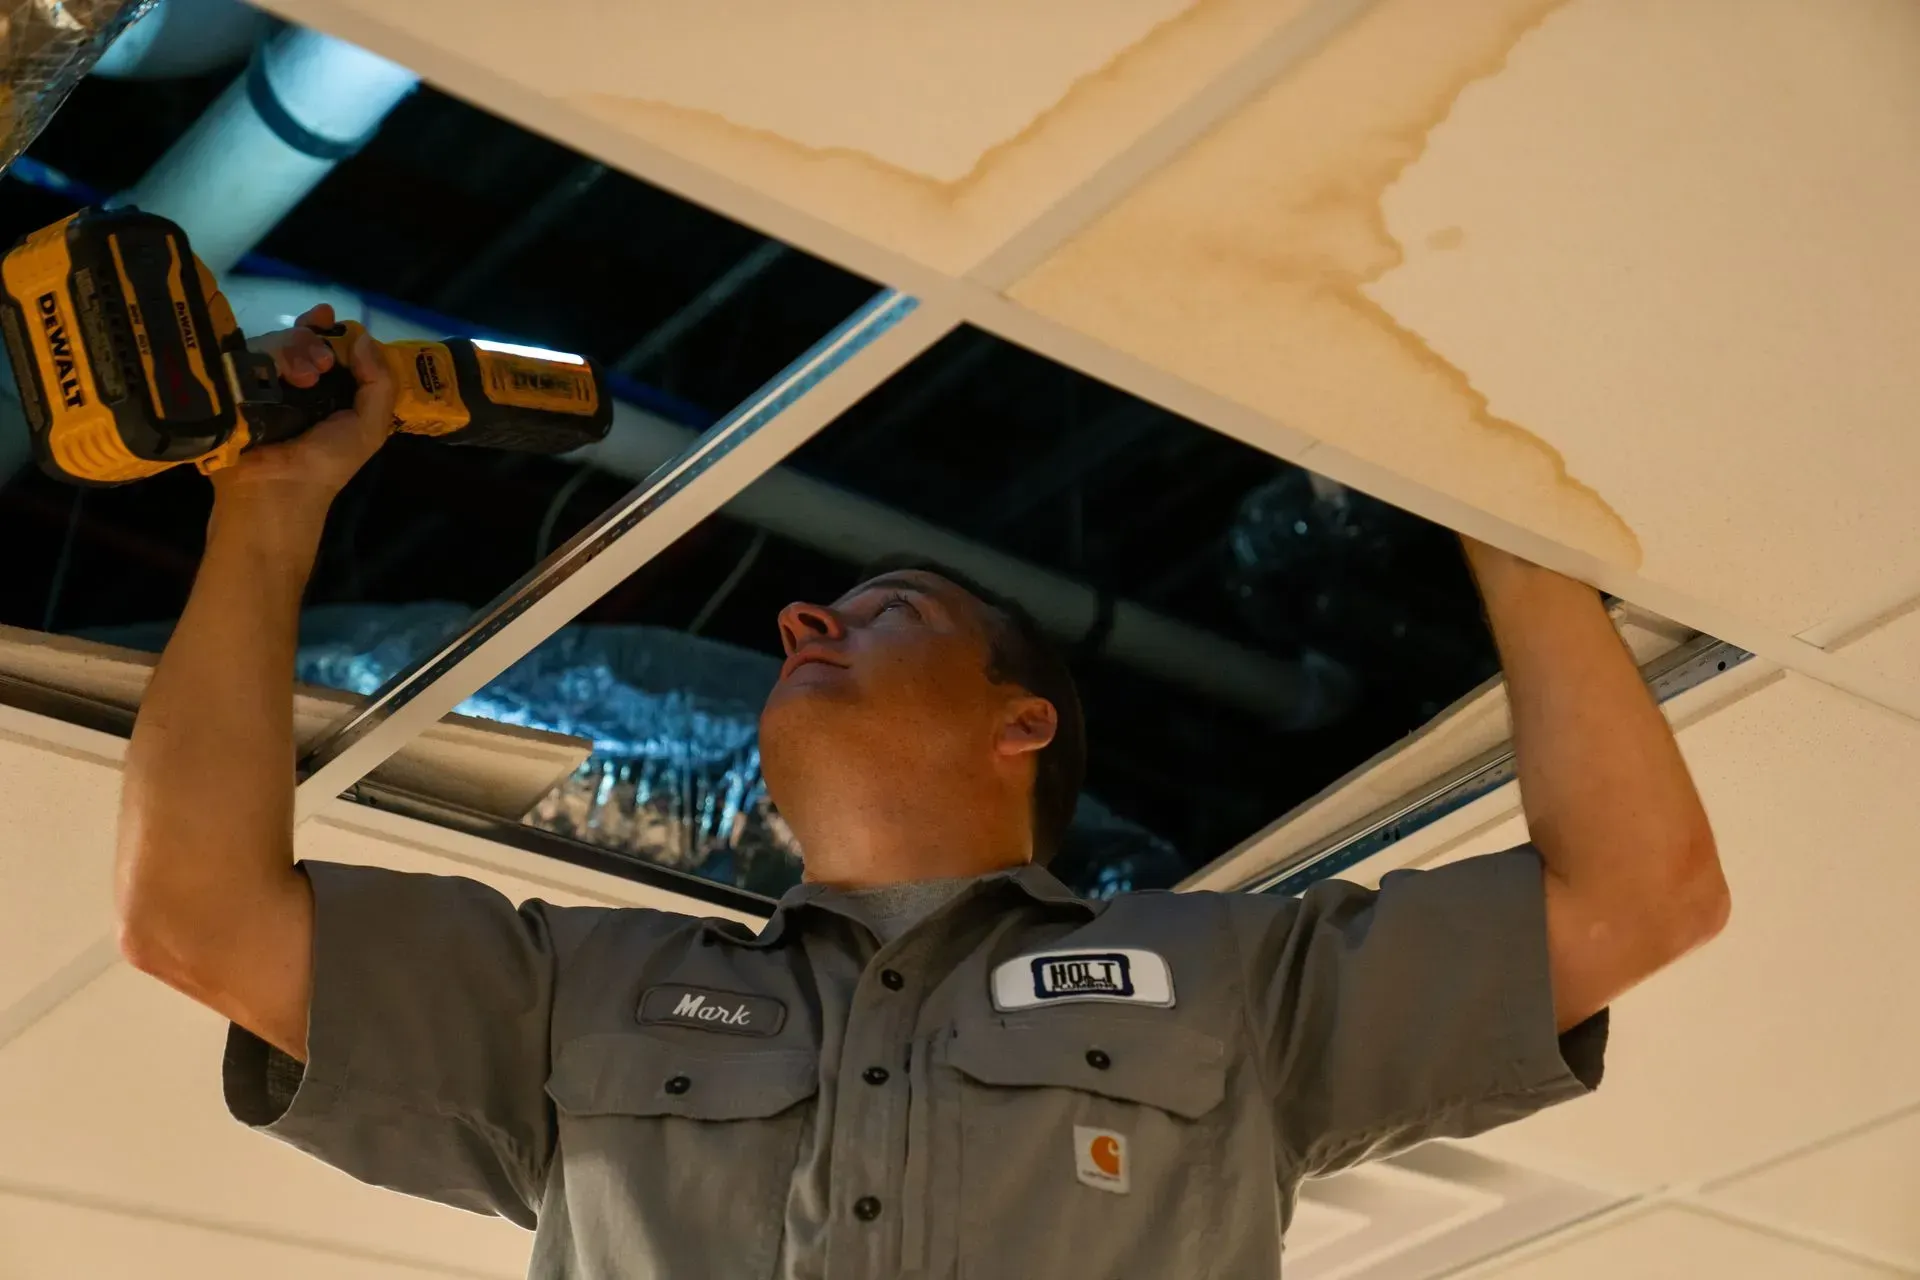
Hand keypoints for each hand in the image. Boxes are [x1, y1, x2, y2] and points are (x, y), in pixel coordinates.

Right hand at [209, 305, 395, 511]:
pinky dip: (265, 358)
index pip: (320, 346)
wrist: (276, 490)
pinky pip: (242, 355)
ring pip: (270, 342)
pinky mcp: (227, 385)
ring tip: (302, 378)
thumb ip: (378, 382)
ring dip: (293, 351)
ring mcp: (255, 382)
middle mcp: (286, 383)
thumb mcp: (369, 426)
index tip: (327, 316)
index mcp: (321, 391)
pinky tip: (278, 376)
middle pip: (294, 338)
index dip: (325, 328)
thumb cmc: (326, 463)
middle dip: (311, 340)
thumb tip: (364, 337)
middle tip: (321, 364)